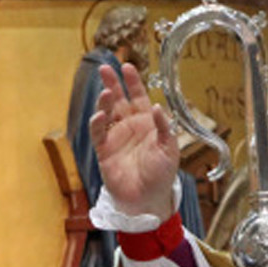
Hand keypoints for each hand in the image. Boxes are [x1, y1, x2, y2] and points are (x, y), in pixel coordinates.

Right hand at [89, 63, 177, 219]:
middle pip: (118, 99)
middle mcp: (129, 126)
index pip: (138, 96)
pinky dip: (97, 122)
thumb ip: (164, 127)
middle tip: (105, 68)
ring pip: (106, 112)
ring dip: (104, 101)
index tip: (128, 67)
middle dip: (112, 83)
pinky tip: (101, 115)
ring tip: (105, 92)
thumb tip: (155, 106)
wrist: (147, 199)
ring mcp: (115, 137)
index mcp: (146, 123)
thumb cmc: (161, 175)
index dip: (133, 81)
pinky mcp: (104, 150)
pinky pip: (98, 132)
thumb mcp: (170, 149)